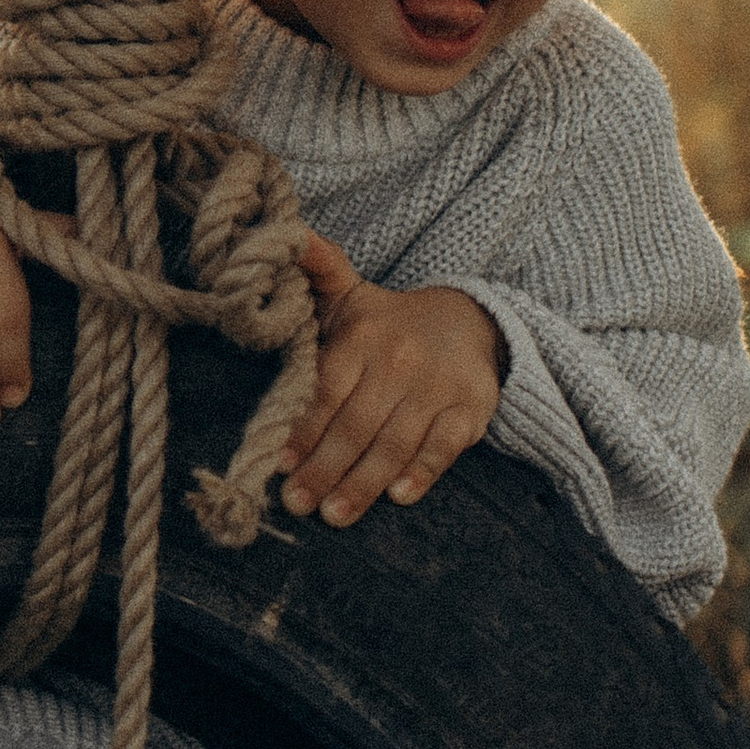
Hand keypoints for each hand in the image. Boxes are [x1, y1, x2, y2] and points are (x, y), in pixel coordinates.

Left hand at [276, 230, 505, 527]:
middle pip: (356, 425)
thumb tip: (285, 233)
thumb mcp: (350, 294)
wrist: (470, 321)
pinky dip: (423, 472)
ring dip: (363, 483)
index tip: (279, 464)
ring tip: (334, 515)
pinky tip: (399, 497)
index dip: (302, 429)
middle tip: (297, 503)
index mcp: (363, 338)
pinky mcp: (471, 410)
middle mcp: (400, 362)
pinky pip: (444, 447)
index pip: (326, 390)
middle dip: (324, 469)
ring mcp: (438, 388)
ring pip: (395, 443)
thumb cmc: (390, 323)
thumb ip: (316, 269)